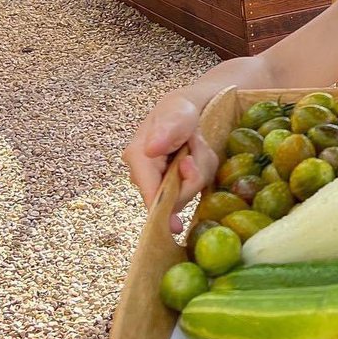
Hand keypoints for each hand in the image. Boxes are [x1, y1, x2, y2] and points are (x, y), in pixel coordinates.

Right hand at [121, 95, 218, 233]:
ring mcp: (154, 180)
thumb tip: (152, 149)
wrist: (184, 112)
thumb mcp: (176, 116)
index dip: (163, 211)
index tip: (176, 226)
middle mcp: (142, 174)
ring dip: (198, 173)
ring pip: (183, 193)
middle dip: (192, 179)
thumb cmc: (177, 113)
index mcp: (139, 159)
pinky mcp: (167, 184)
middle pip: (171, 198)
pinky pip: (188, 189)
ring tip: (195, 147)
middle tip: (196, 151)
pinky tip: (195, 158)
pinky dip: (198, 175)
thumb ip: (166, 131)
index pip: (150, 194)